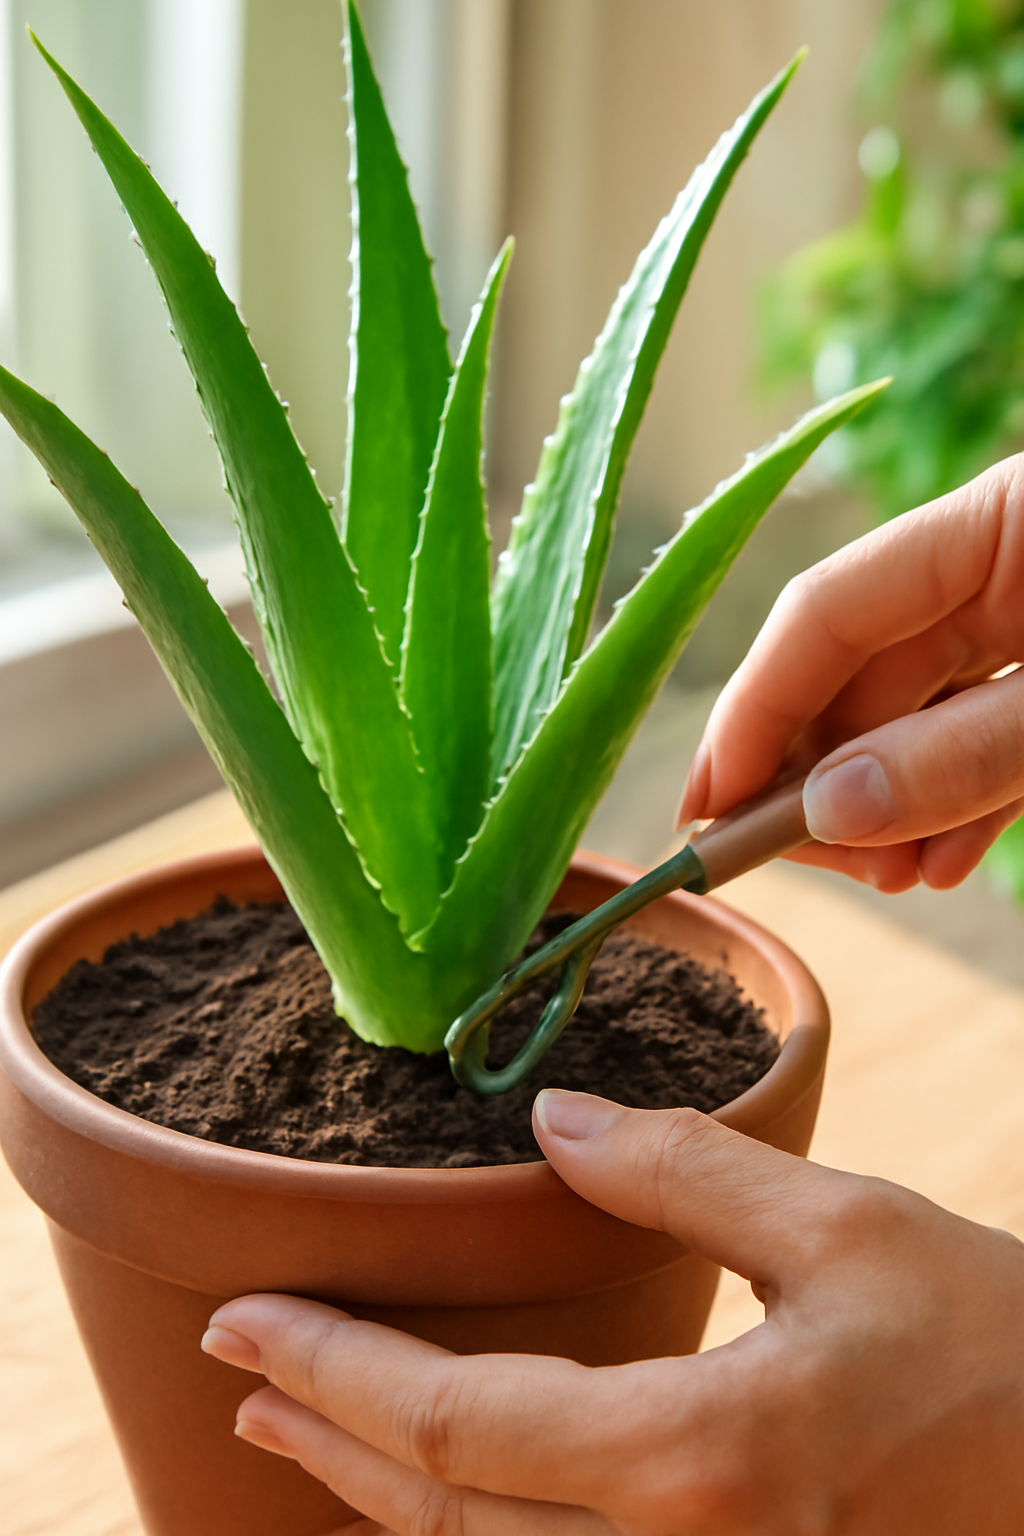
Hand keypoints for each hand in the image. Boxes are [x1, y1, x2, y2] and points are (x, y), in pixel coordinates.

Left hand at [201, 1090, 1023, 1533]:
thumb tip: (555, 1126)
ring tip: (310, 1432)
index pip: (457, 1426)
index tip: (242, 1323)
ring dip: (387, 1501)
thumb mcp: (841, 1227)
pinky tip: (452, 1495)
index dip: (331, 1373)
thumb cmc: (991, 1347)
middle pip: (449, 1523)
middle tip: (240, 1376)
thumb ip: (686, 1169)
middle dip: (328, 1442)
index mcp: (701, 1461)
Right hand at [678, 454, 1023, 891]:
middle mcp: (996, 562)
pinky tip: (941, 862)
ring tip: (889, 874)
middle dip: (820, 776)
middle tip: (795, 860)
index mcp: (998, 521)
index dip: (754, 712)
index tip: (709, 809)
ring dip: (888, 805)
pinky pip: (982, 736)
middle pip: (856, 669)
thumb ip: (963, 756)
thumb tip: (827, 811)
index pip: (824, 611)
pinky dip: (959, 801)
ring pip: (913, 712)